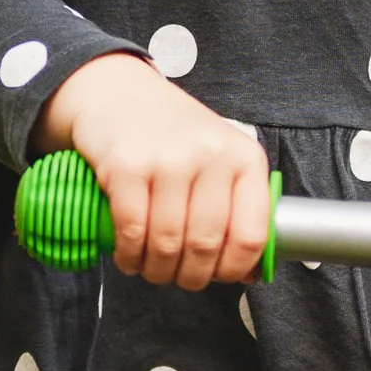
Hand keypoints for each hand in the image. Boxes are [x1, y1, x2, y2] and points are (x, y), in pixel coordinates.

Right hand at [38, 52, 273, 290]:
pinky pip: (132, 231)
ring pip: (167, 244)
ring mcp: (168, 159)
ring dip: (156, 270)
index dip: (234, 269)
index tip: (218, 276)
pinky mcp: (126, 166)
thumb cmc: (173, 134)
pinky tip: (128, 257)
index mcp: (245, 157)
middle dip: (190, 276)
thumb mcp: (218, 159)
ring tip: (150, 269)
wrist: (119, 93)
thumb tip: (249, 273)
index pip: (252, 234)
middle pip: (206, 244)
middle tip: (177, 277)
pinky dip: (129, 256)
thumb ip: (235, 209)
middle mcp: (211, 155)